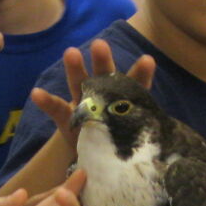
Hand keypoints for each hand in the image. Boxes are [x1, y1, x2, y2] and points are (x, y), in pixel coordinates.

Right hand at [29, 38, 157, 158]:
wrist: (96, 161)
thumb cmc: (118, 145)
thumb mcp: (133, 140)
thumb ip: (143, 135)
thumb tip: (169, 154)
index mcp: (122, 100)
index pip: (134, 85)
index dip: (140, 74)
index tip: (148, 60)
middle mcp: (103, 98)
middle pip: (103, 76)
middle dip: (103, 61)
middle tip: (101, 45)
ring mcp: (83, 106)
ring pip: (79, 84)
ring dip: (75, 69)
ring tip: (70, 52)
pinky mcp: (67, 119)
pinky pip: (56, 109)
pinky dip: (46, 101)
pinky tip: (36, 93)